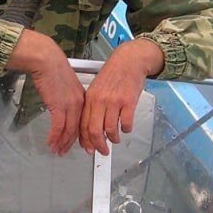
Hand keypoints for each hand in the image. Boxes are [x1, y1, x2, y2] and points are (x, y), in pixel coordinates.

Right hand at [7, 29, 86, 154]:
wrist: (47, 60)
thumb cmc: (52, 69)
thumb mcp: (65, 84)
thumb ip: (66, 97)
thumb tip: (61, 105)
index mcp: (82, 97)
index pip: (82, 121)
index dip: (79, 134)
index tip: (76, 142)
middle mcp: (78, 103)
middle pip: (77, 128)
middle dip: (70, 143)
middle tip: (64, 151)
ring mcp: (69, 105)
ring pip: (68, 130)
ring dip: (61, 142)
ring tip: (56, 150)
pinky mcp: (59, 106)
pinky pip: (58, 127)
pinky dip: (54, 136)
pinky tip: (50, 142)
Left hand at [80, 38, 163, 155]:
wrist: (129, 61)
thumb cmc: (114, 74)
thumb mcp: (97, 88)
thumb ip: (93, 106)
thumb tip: (90, 126)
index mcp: (90, 98)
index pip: (83, 125)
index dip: (85, 140)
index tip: (89, 148)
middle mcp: (100, 100)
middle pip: (94, 131)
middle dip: (98, 146)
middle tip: (103, 151)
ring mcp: (114, 101)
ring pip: (110, 130)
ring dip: (114, 139)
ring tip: (116, 139)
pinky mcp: (128, 101)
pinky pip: (125, 123)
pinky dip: (126, 130)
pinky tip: (126, 128)